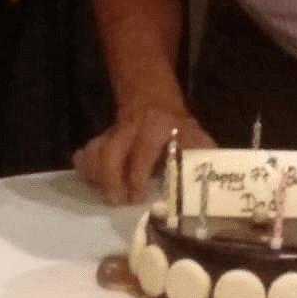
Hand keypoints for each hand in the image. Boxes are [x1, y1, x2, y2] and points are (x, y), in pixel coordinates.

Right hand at [74, 105, 214, 203]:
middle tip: (116, 200)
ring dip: (97, 176)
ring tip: (104, 194)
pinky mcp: (102, 139)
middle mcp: (132, 128)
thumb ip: (202, 156)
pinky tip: (90, 181)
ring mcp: (114, 133)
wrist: (152, 97)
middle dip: (111, 178)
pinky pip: (87, 152)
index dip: (138, 175)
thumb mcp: (194, 134)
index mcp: (157, 127)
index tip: (136, 196)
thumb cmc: (177, 125)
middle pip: (112, 151)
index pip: (143, 149)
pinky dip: (86, 167)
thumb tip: (210, 183)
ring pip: (97, 151)